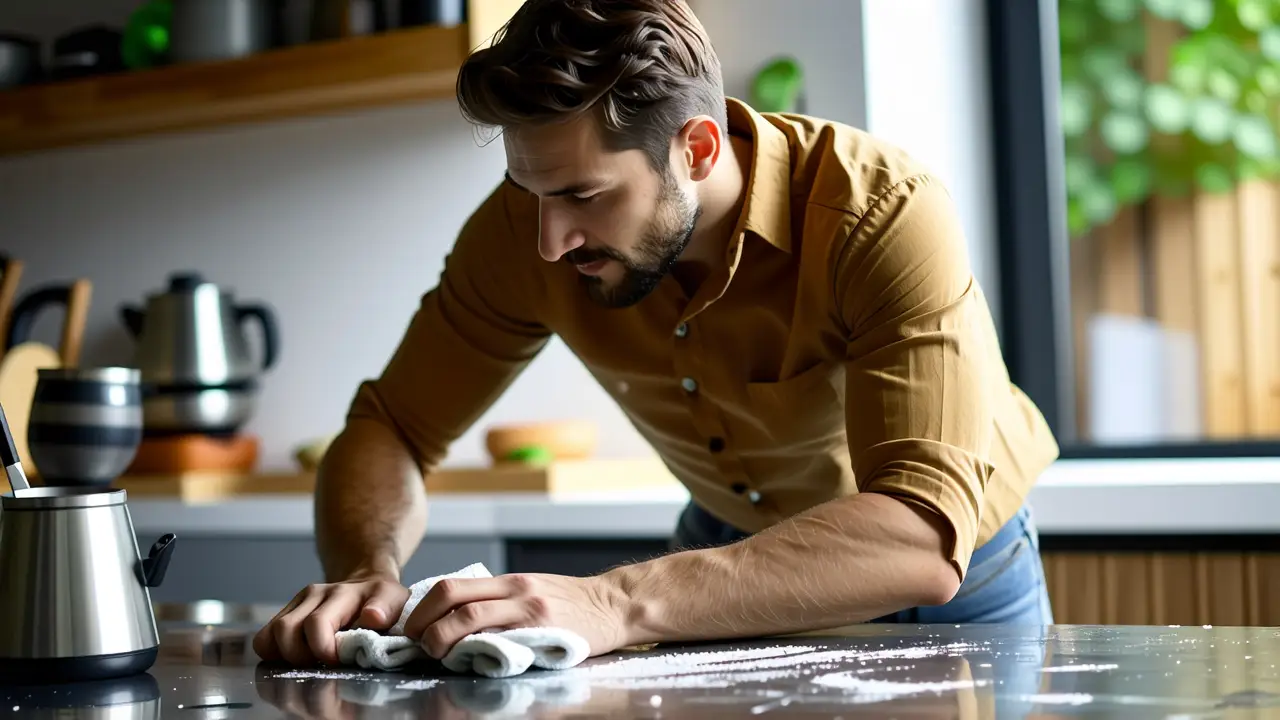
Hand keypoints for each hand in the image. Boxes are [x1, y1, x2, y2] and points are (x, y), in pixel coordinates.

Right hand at [253, 573, 408, 666]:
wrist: (366, 583)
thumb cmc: (381, 601)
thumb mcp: (394, 600)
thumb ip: (385, 608)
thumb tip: (373, 617)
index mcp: (342, 594)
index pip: (317, 622)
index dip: (322, 648)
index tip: (337, 661)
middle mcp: (315, 594)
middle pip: (286, 629)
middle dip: (300, 657)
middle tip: (320, 665)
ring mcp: (297, 603)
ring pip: (270, 634)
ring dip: (284, 657)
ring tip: (308, 663)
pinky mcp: (286, 613)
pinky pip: (264, 638)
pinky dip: (273, 654)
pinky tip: (294, 659)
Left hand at [402, 572, 629, 658]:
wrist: (615, 605)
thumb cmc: (572, 603)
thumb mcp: (532, 590)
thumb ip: (500, 601)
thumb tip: (456, 621)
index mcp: (509, 581)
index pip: (452, 586)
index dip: (422, 608)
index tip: (412, 628)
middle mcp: (515, 590)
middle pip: (451, 595)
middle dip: (423, 620)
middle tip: (415, 642)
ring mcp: (528, 609)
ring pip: (470, 616)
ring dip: (441, 637)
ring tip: (434, 653)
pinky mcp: (543, 630)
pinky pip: (500, 639)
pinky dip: (476, 651)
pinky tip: (468, 661)